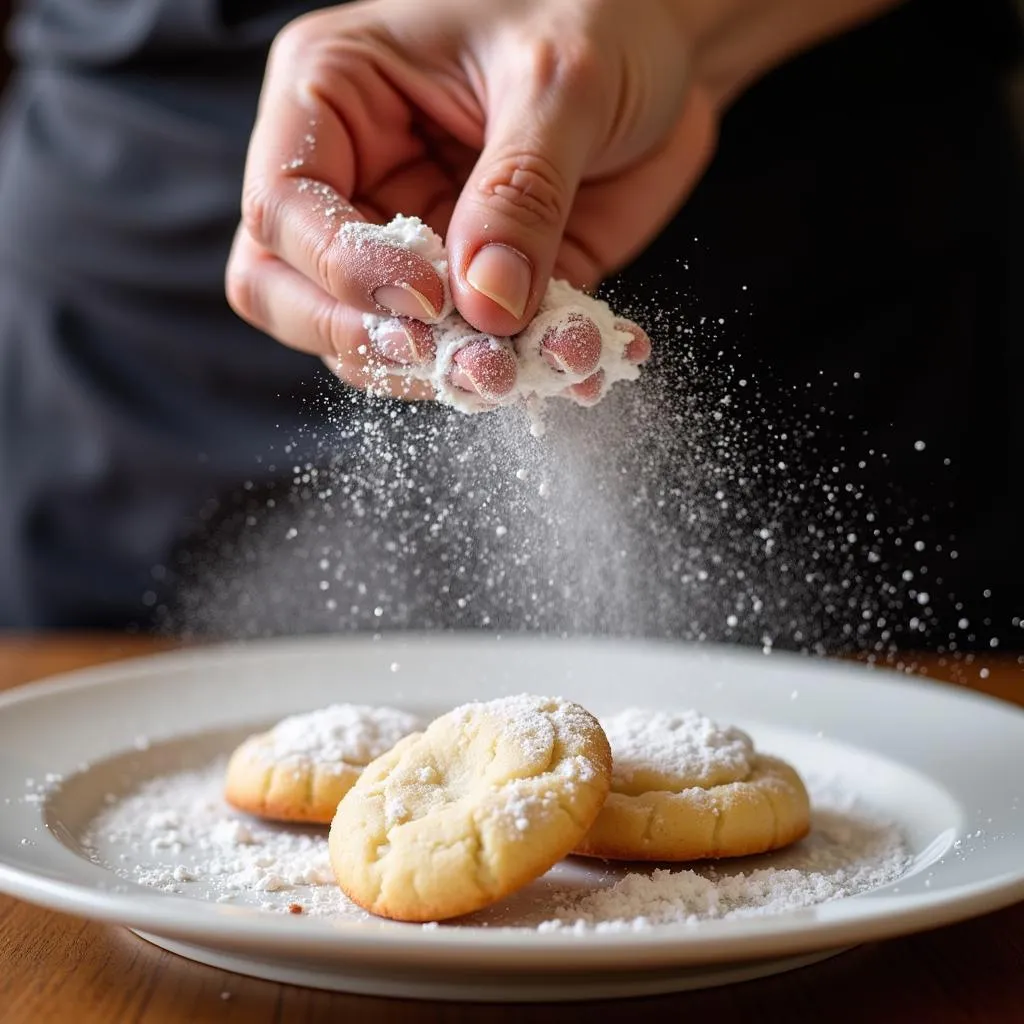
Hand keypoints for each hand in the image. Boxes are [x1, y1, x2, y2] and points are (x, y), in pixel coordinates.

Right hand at [226, 0, 715, 403]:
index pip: (283, 207)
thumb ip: (519, 193)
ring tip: (548, 365)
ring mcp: (412, 243)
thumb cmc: (600, 14)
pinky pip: (471, 354)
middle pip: (290, 294)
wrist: (667, 45)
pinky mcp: (476, 289)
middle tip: (466, 363)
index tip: (431, 301)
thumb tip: (485, 306)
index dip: (344, 271)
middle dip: (372, 344)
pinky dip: (525, 375)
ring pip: (377, 343)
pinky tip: (584, 362)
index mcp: (335, 97)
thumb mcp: (561, 81)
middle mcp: (357, 180)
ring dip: (454, 373)